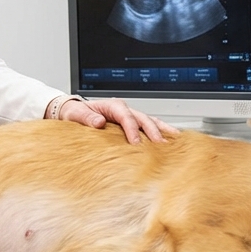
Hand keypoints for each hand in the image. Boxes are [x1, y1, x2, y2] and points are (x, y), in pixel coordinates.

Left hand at [55, 98, 178, 143]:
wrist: (75, 113)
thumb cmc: (75, 113)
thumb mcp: (76, 114)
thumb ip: (86, 118)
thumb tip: (99, 122)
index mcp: (113, 106)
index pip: (126, 117)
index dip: (132, 129)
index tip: (136, 142)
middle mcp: (124, 110)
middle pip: (143, 119)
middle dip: (153, 131)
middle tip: (160, 145)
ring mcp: (130, 117)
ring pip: (150, 121)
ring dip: (162, 130)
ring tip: (175, 140)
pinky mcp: (132, 125)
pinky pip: (148, 128)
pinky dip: (160, 132)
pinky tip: (170, 140)